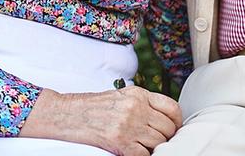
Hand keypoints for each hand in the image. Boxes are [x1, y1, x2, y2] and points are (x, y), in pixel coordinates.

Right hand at [18, 86, 182, 154]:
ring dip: (154, 148)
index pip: (172, 108)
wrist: (67, 114)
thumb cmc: (93, 106)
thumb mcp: (121, 95)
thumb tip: (165, 118)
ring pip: (159, 143)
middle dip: (166, 137)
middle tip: (158, 141)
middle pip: (168, 128)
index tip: (174, 129)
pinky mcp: (120, 142)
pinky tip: (135, 152)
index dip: (177, 122)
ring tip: (144, 146)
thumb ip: (143, 103)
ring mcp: (129, 125)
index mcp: (138, 94)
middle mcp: (136, 107)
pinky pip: (144, 155)